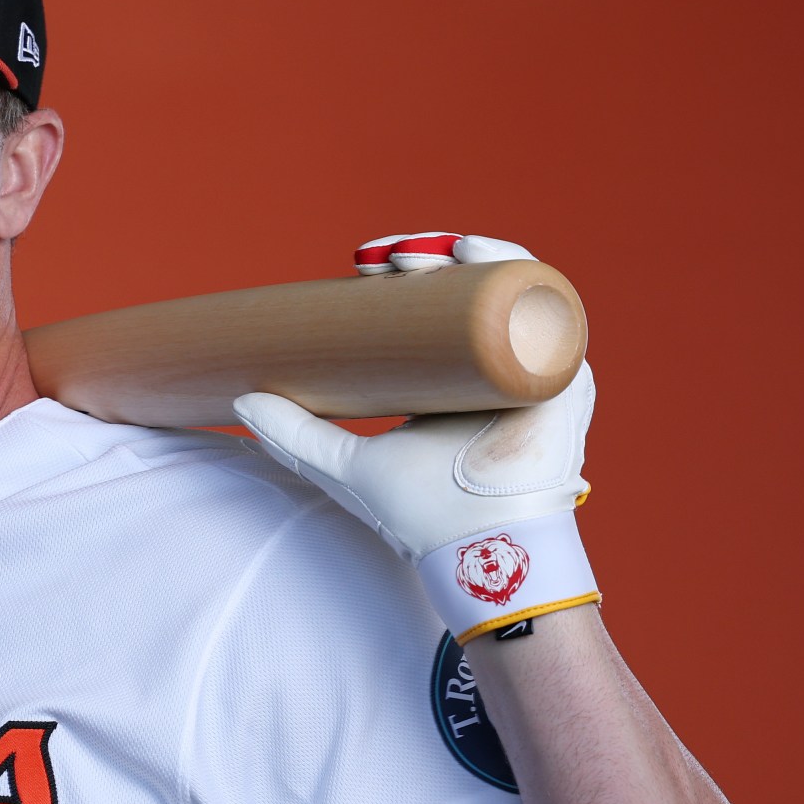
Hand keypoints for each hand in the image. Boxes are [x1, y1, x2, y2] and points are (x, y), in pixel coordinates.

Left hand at [233, 233, 599, 638]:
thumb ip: (294, 433)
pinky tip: (476, 255)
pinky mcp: (564, 374)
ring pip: (506, 289)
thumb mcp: (345, 464)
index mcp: (456, 377)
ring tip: (415, 258)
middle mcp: (499, 365)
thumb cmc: (420, 516)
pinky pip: (549, 307)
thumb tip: (240, 400)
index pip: (435, 307)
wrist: (472, 549)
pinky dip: (517, 271)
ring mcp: (535, 365)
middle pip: (468, 290)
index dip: (402, 279)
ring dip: (465, 256)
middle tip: (382, 261)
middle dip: (426, 259)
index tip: (362, 266)